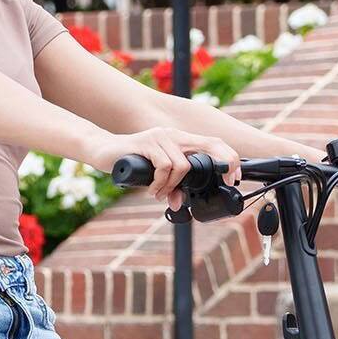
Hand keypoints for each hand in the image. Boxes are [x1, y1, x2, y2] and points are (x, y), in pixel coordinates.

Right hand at [89, 125, 242, 207]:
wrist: (103, 151)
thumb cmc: (131, 163)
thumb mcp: (156, 177)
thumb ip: (171, 187)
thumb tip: (180, 203)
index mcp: (181, 140)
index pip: (213, 143)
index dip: (229, 158)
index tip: (234, 178)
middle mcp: (175, 135)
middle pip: (210, 144)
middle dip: (224, 164)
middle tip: (225, 183)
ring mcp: (162, 136)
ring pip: (183, 165)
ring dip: (173, 186)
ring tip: (159, 193)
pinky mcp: (148, 142)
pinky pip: (165, 166)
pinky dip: (160, 183)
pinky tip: (151, 189)